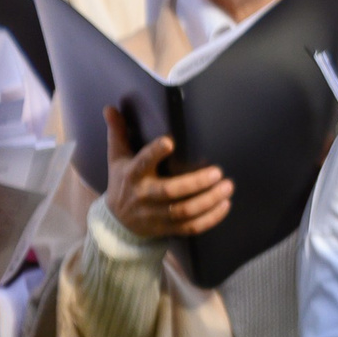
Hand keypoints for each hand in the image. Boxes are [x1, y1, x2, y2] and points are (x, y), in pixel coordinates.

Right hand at [103, 106, 230, 239]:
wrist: (117, 221)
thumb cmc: (123, 182)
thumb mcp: (117, 157)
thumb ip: (118, 132)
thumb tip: (110, 108)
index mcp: (132, 174)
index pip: (142, 162)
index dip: (154, 153)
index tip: (170, 141)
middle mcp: (143, 196)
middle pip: (169, 191)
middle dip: (195, 183)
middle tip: (218, 172)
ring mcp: (155, 215)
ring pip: (184, 211)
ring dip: (208, 201)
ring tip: (227, 187)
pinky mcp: (167, 229)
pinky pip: (190, 227)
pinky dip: (209, 218)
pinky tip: (225, 206)